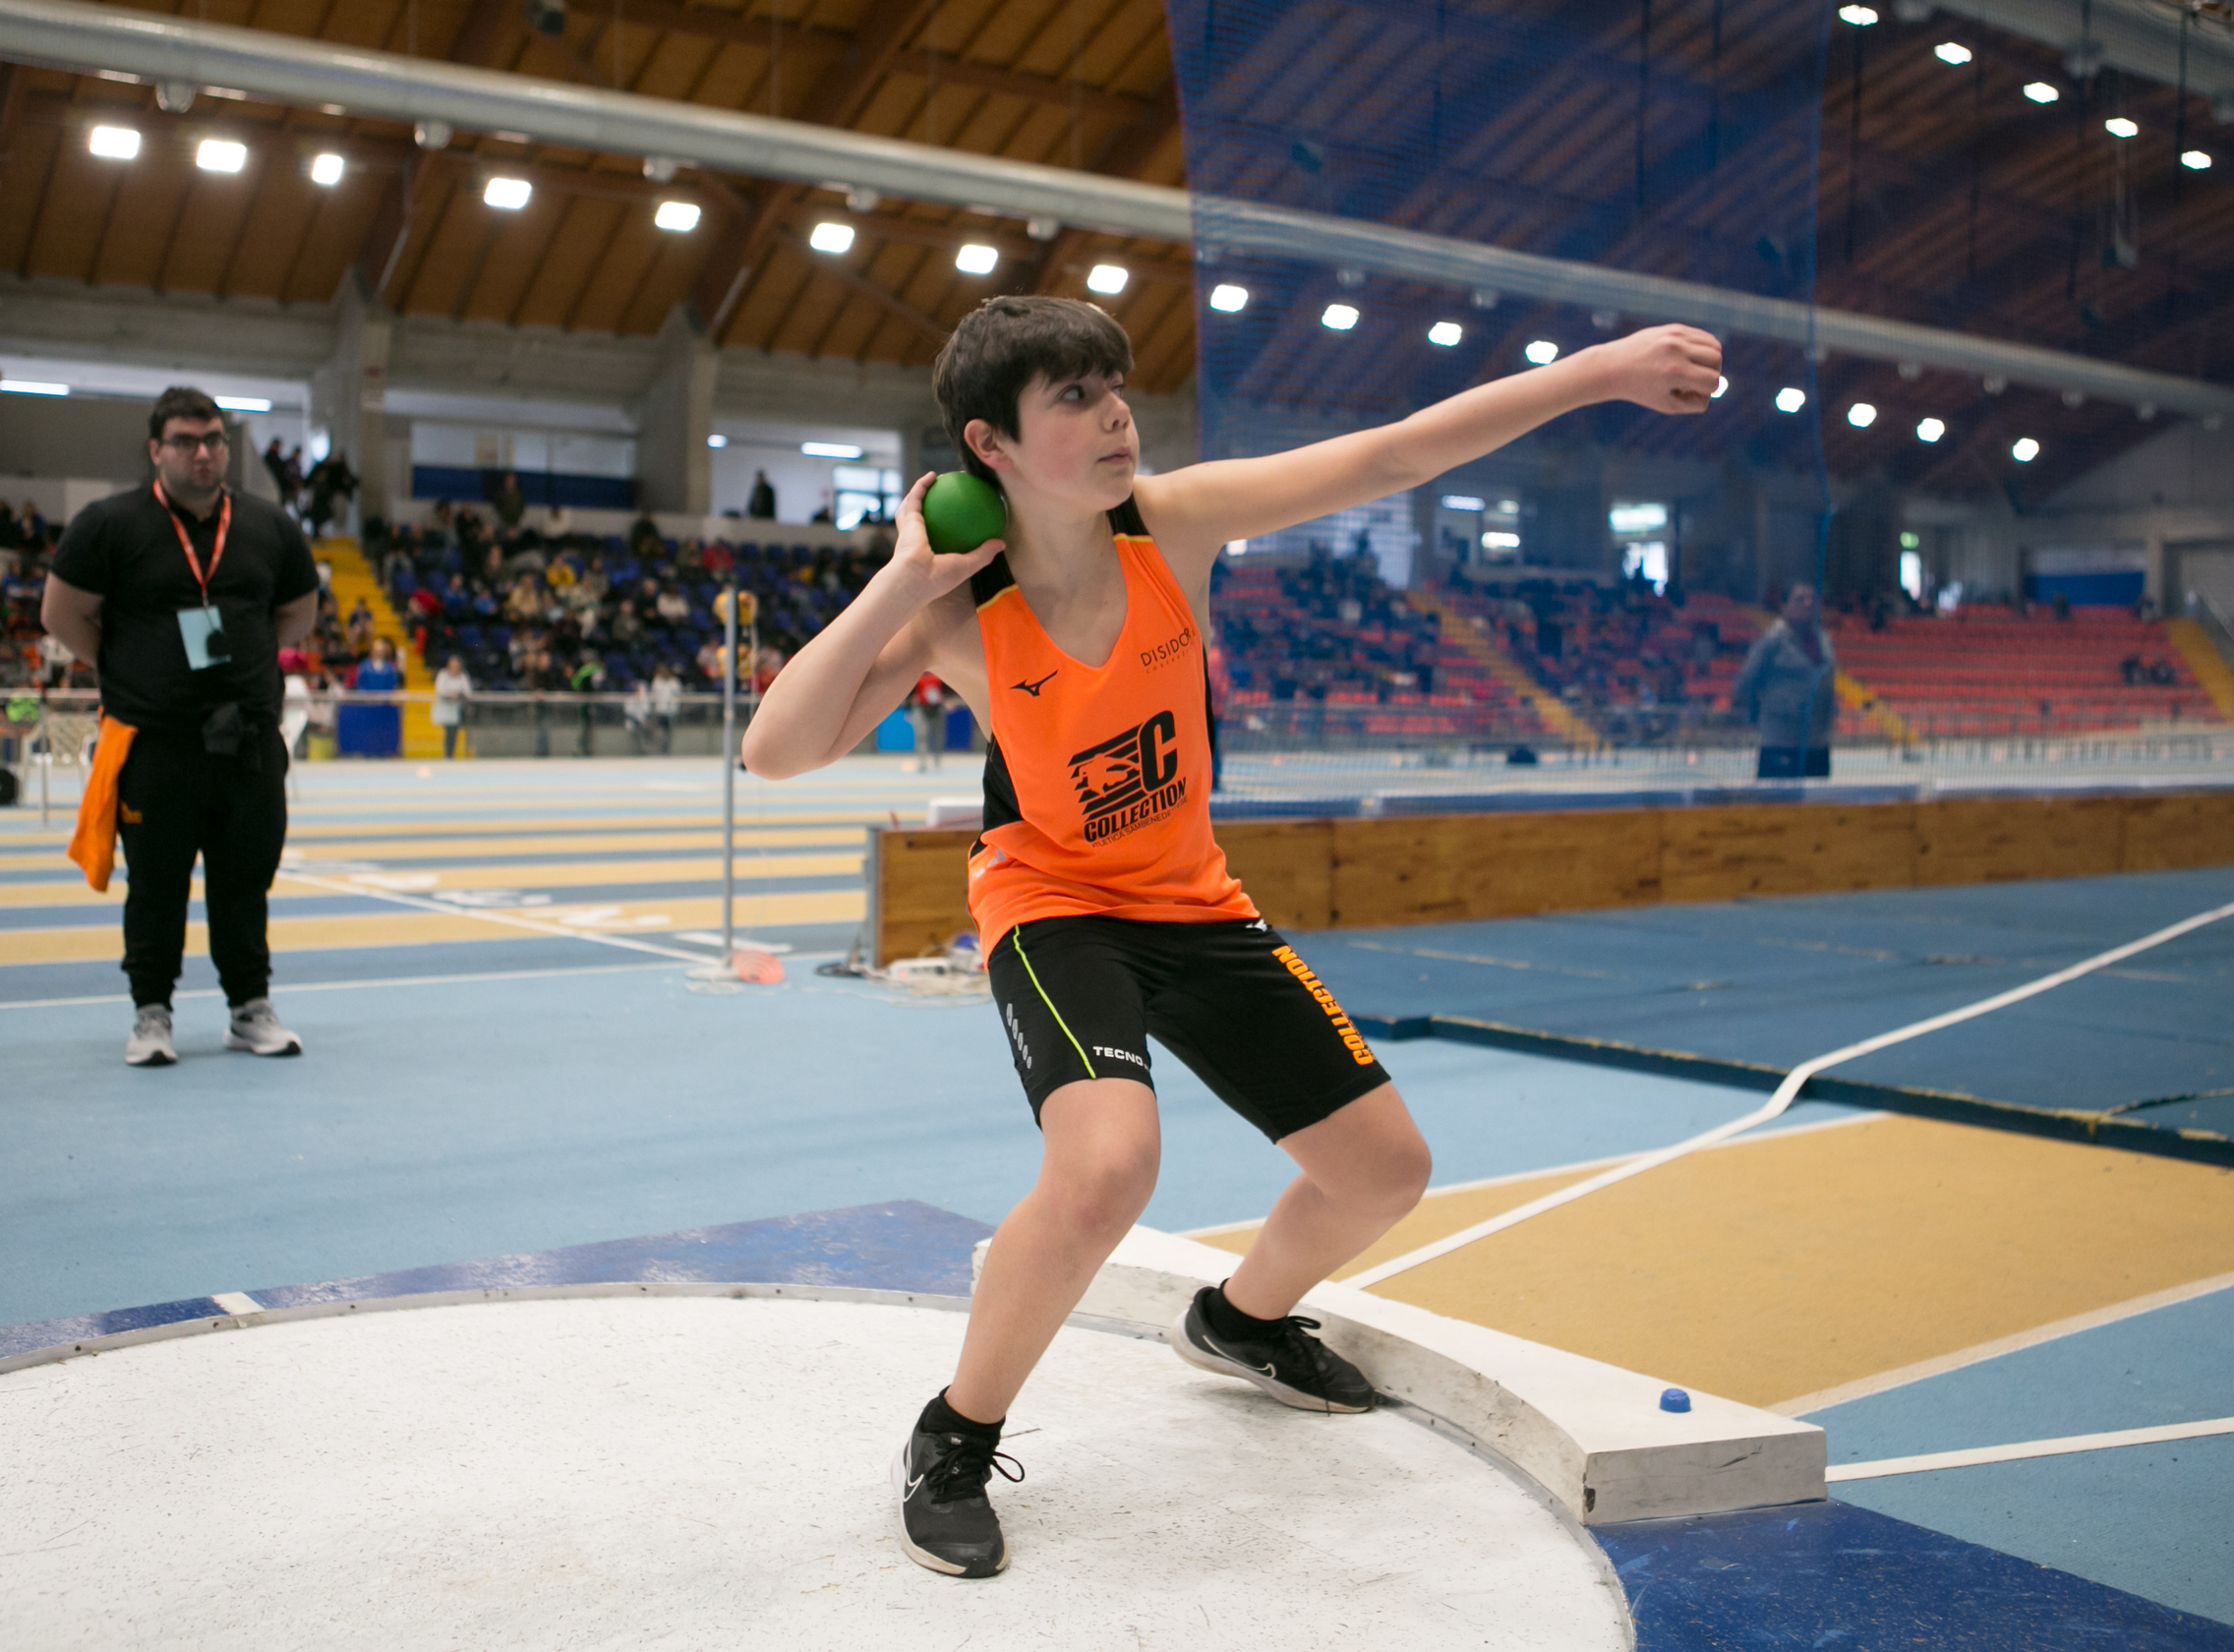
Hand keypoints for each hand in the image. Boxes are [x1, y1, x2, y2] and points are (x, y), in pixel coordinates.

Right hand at [879, 471, 1004, 602]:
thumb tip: (1002, 543)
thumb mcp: (967, 566)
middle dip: (926, 510)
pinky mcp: (907, 518)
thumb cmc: (939, 577)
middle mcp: (915, 542)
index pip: (934, 540)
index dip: (942, 530)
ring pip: (911, 507)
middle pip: (919, 522)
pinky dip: (922, 485)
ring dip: (919, 492)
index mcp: (927, 555)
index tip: (955, 520)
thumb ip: (983, 554)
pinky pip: (915, 497)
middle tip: (941, 499)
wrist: (915, 578)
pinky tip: (933, 475)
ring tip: (933, 480)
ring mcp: (908, 529)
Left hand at [1588, 324, 1722, 414]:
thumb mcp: (1669, 404)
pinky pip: (1703, 336)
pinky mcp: (1674, 327)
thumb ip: (1697, 402)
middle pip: (1717, 359)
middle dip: (1712, 373)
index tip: (1690, 392)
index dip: (1706, 391)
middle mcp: (1677, 350)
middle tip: (1695, 380)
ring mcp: (1675, 336)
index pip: (1712, 381)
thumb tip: (1717, 387)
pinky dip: (1703, 347)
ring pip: (1714, 345)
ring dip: (1710, 360)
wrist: (1614, 367)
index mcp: (1675, 372)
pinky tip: (1689, 357)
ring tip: (1693, 368)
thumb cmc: (1642, 390)